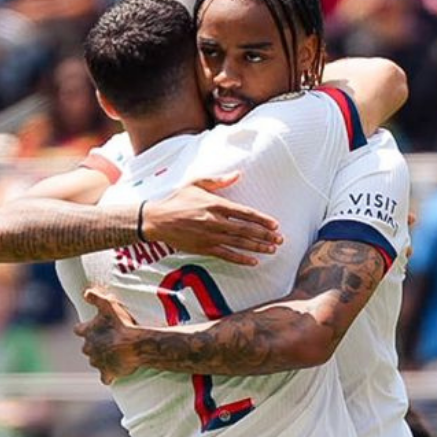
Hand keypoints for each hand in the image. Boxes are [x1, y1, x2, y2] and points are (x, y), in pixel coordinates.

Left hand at [75, 288, 142, 383]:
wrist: (136, 345)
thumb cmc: (123, 325)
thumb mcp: (109, 305)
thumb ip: (95, 297)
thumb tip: (85, 293)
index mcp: (87, 332)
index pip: (79, 330)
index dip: (85, 329)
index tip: (92, 329)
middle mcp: (88, 348)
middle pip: (87, 348)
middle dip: (94, 346)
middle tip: (108, 343)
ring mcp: (97, 361)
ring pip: (95, 362)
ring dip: (102, 359)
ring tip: (114, 356)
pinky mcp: (107, 373)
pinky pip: (105, 378)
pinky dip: (109, 376)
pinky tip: (114, 374)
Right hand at [147, 174, 282, 264]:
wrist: (156, 219)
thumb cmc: (177, 200)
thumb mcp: (196, 184)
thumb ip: (218, 181)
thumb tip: (237, 174)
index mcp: (215, 204)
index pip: (245, 213)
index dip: (262, 219)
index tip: (275, 225)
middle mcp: (215, 220)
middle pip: (246, 229)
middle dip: (265, 235)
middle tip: (280, 239)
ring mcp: (210, 235)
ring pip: (239, 243)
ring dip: (258, 247)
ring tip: (272, 249)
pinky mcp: (204, 247)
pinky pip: (226, 254)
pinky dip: (241, 259)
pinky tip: (253, 261)